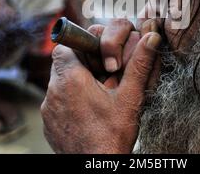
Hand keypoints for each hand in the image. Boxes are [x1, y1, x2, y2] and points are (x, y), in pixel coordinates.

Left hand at [41, 19, 161, 153]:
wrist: (96, 169)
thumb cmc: (111, 136)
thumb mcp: (130, 97)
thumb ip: (140, 64)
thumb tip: (151, 38)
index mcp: (71, 80)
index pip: (64, 46)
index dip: (81, 45)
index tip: (96, 53)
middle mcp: (54, 92)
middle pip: (62, 62)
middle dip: (82, 63)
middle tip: (102, 71)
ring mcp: (49, 109)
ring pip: (59, 81)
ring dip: (76, 80)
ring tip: (98, 93)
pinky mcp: (49, 123)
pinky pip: (57, 100)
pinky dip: (71, 98)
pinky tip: (89, 110)